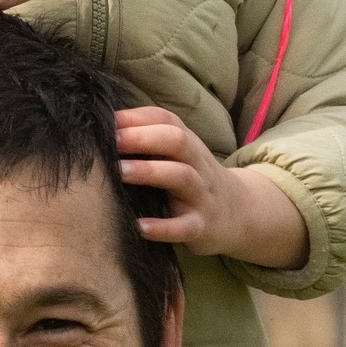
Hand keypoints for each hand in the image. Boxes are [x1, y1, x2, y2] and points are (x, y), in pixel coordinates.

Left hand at [115, 106, 308, 269]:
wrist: (239, 213)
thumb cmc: (195, 180)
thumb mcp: (180, 156)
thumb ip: (151, 142)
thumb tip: (106, 129)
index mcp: (189, 145)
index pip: (166, 120)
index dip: (137, 118)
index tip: (107, 121)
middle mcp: (197, 165)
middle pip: (177, 141)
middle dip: (143, 138)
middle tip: (111, 143)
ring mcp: (201, 196)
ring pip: (181, 176)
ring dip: (149, 172)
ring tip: (120, 173)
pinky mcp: (201, 227)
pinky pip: (184, 226)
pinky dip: (162, 227)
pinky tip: (140, 227)